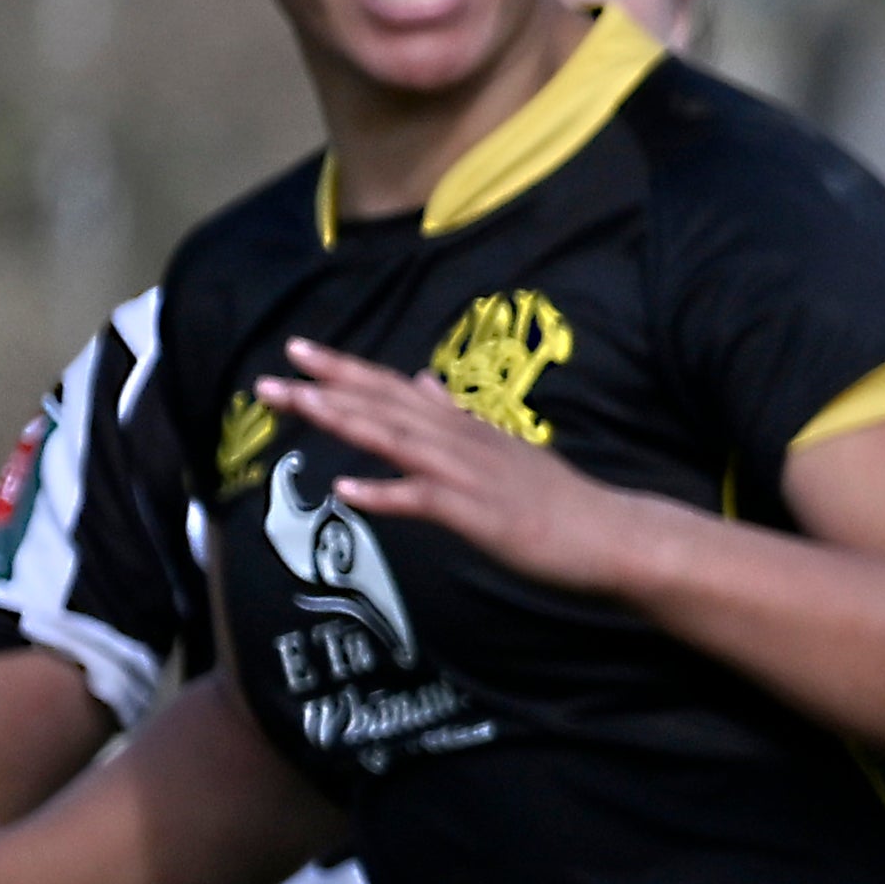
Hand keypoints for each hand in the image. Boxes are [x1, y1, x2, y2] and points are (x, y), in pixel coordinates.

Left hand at [264, 340, 668, 596]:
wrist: (612, 532)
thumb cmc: (559, 500)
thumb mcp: (505, 446)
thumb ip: (458, 417)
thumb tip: (423, 381)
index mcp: (464, 427)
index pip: (394, 389)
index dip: (345, 370)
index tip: (299, 351)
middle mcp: (461, 440)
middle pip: (383, 407)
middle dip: (326, 389)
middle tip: (272, 377)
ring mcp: (470, 474)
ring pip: (396, 440)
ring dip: (344, 422)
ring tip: (298, 407)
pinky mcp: (480, 514)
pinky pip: (423, 501)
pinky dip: (384, 494)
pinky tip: (346, 493)